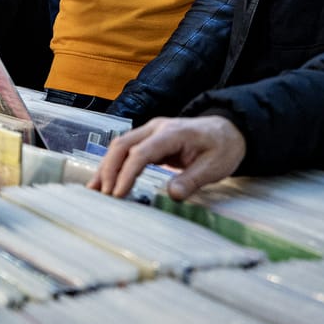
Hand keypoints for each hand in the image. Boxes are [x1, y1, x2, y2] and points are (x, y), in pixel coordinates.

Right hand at [88, 116, 246, 200]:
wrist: (229, 131)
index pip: (141, 152)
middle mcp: (156, 128)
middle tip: (103, 195)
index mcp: (171, 133)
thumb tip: (173, 195)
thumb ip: (192, 180)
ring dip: (106, 167)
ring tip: (94, 190)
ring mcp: (151, 132)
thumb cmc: (222, 147)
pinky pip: (126, 150)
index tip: (118, 194)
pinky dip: (114, 164)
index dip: (127, 174)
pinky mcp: (149, 139)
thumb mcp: (215, 166)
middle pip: (123, 144)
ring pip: (120, 145)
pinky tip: (105, 180)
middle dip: (109, 169)